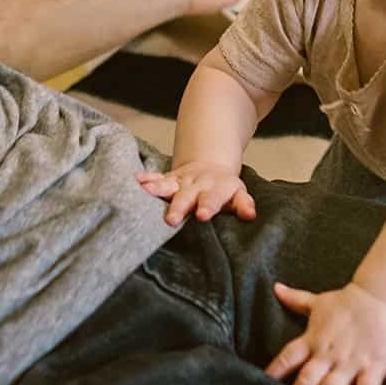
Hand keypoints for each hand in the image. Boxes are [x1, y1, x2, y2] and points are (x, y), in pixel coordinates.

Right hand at [135, 160, 256, 226]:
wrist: (210, 166)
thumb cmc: (225, 188)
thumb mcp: (238, 193)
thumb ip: (243, 204)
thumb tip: (250, 215)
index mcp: (217, 188)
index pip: (213, 198)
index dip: (208, 206)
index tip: (202, 216)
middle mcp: (197, 184)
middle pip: (187, 196)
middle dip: (179, 206)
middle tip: (171, 219)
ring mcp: (181, 181)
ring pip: (168, 185)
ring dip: (157, 188)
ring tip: (145, 191)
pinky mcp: (169, 179)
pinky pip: (156, 178)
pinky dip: (146, 179)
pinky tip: (135, 180)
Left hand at [265, 282, 385, 384]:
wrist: (382, 294)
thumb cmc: (349, 300)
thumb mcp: (319, 301)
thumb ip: (296, 300)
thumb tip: (276, 288)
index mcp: (313, 339)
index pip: (287, 357)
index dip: (274, 371)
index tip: (260, 382)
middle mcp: (328, 354)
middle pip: (306, 379)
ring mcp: (350, 362)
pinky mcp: (374, 366)